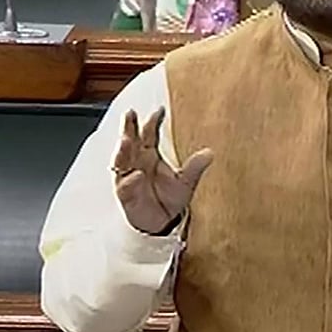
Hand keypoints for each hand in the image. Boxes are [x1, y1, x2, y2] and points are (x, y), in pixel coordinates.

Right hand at [113, 107, 212, 233]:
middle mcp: (137, 162)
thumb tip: (210, 153)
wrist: (162, 222)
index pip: (150, 133)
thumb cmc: (171, 198)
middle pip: (130, 140)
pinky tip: (137, 175)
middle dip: (128, 128)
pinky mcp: (125, 194)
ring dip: (123, 150)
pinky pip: (125, 185)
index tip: (160, 110)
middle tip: (130, 114)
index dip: (153, 121)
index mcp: (151, 154)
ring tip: (126, 140)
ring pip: (122, 159)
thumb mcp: (186, 182)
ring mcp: (129, 176)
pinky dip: (130, 180)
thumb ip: (195, 167)